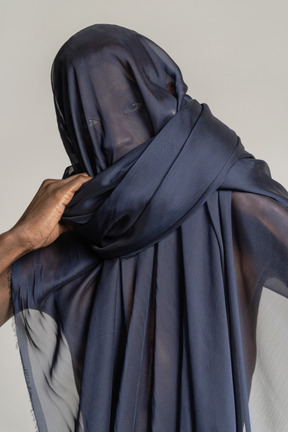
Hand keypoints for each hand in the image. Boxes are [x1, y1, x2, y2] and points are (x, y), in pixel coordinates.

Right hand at [0, 173, 91, 325]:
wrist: (25, 236)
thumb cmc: (37, 232)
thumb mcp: (58, 223)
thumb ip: (70, 219)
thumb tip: (81, 222)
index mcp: (49, 189)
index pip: (73, 183)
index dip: (86, 188)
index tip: (98, 194)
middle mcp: (51, 185)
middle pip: (78, 180)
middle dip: (91, 186)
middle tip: (105, 194)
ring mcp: (54, 188)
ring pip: (79, 180)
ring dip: (91, 187)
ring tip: (103, 195)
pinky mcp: (58, 193)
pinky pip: (78, 183)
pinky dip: (88, 186)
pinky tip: (97, 192)